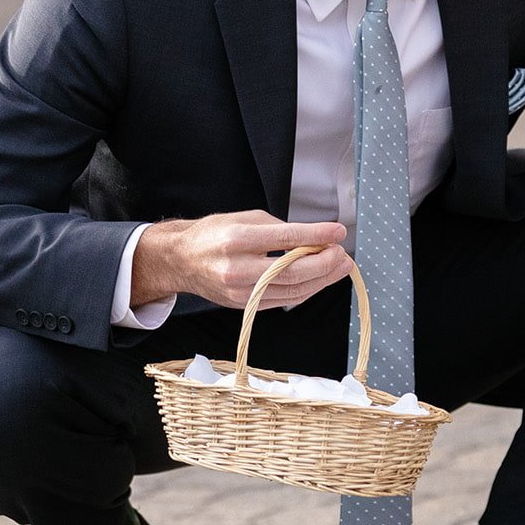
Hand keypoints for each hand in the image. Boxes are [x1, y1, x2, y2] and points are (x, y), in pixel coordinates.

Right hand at [131, 211, 353, 310]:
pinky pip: (283, 300)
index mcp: (237, 239)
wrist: (181, 261)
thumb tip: (314, 238)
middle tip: (343, 253)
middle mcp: (238, 268)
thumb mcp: (244, 218)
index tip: (338, 231)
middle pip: (293, 271)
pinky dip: (306, 290)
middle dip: (324, 263)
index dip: (317, 236)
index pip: (286, 238)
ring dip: (322, 279)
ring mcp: (241, 292)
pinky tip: (320, 279)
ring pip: (292, 290)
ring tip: (341, 267)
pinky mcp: (245, 306)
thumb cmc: (213, 235)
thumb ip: (279, 228)